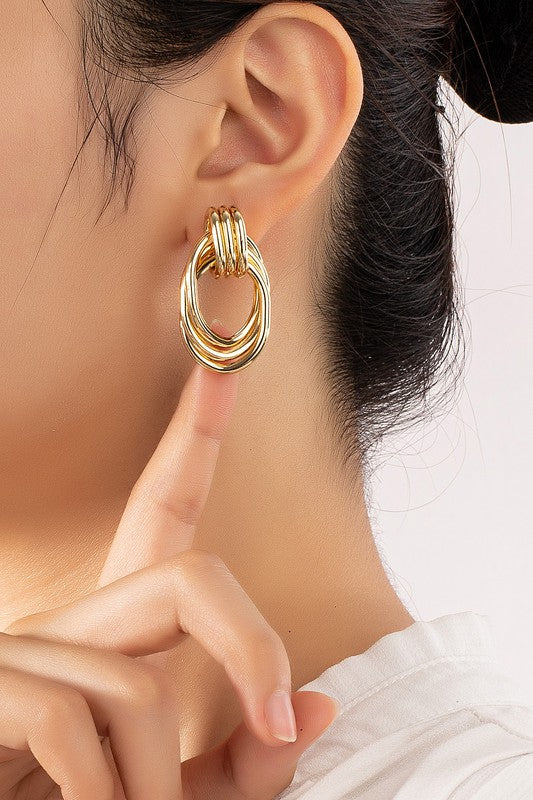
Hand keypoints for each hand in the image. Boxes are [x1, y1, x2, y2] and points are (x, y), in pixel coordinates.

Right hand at [0, 320, 338, 799]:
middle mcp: (70, 621)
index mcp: (116, 635)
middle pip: (188, 578)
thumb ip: (243, 762)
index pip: (161, 514)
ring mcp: (23, 648)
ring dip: (154, 783)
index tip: (221, 372)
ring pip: (138, 686)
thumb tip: (319, 707)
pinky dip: (102, 793)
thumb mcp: (180, 795)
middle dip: (251, 647)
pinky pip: (70, 720)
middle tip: (278, 723)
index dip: (192, 439)